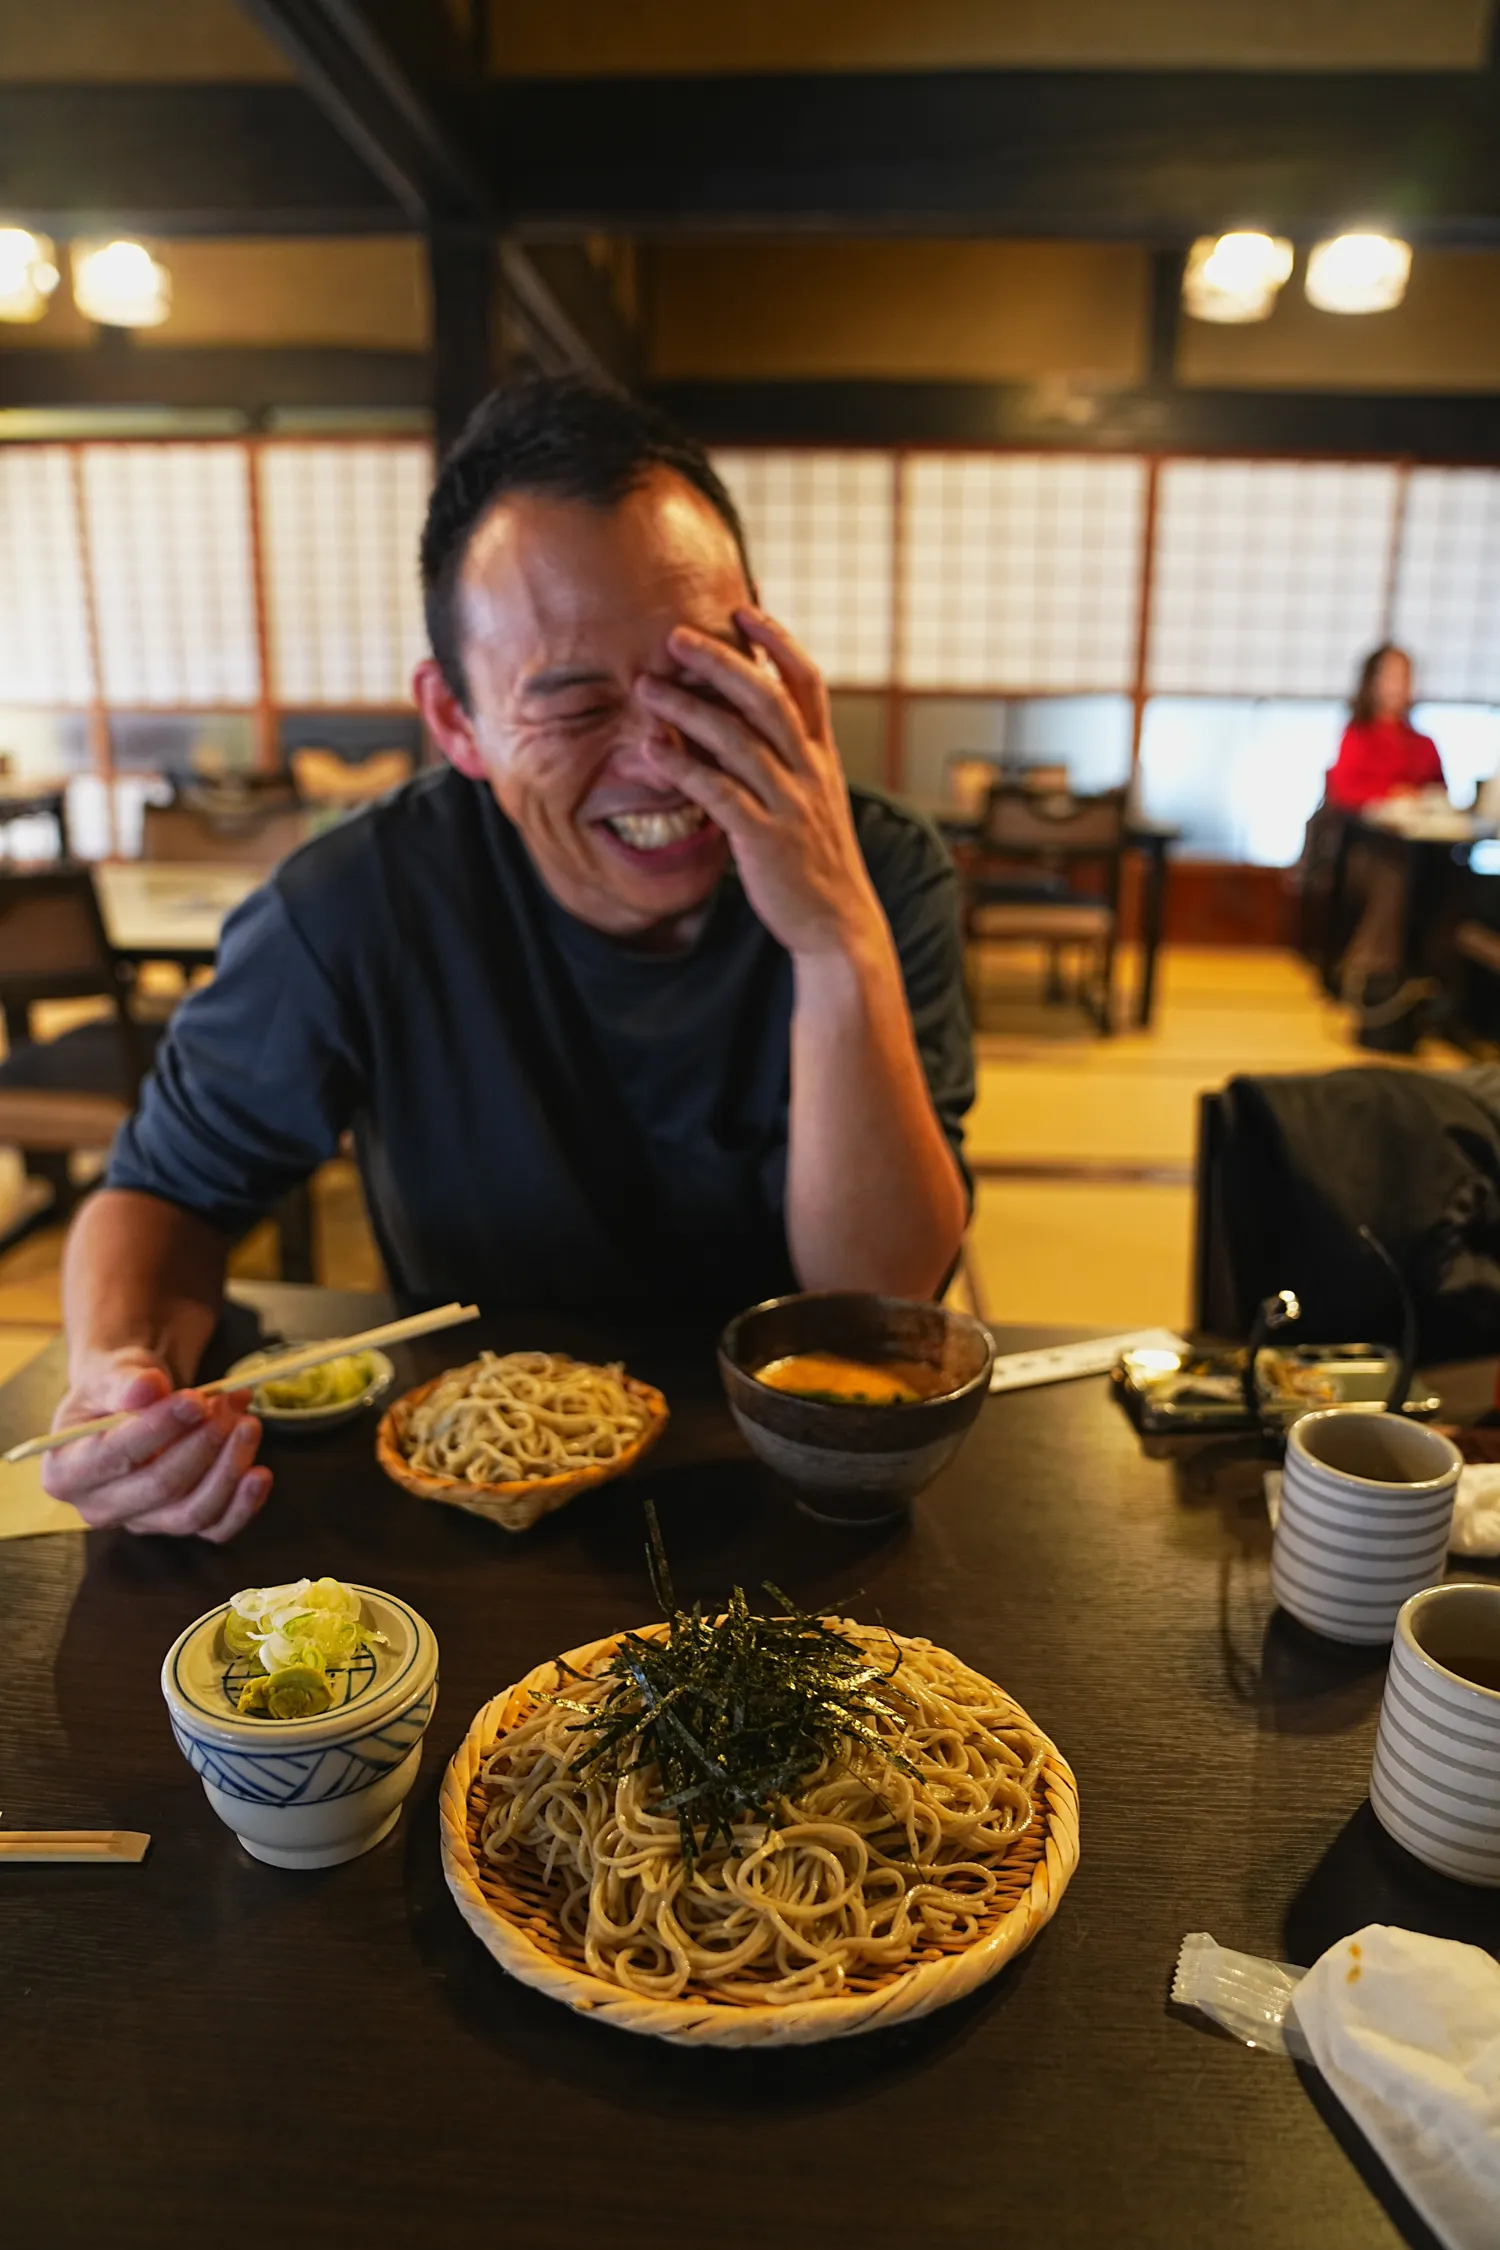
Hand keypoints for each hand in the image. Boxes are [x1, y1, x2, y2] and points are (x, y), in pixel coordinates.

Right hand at [40, 1348, 269, 1541]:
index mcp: (67, 1472)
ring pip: (192, 1513)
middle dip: (202, 1444)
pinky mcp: (179, 1525)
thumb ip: (123, 1382)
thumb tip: (147, 1388)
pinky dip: (243, 1505)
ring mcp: (143, 1522)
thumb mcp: (110, 1375)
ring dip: (228, 1469)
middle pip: (160, 1488)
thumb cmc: (116, 1391)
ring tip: (248, 1424)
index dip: (159, 1429)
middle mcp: (99, 1508)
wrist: (135, 1403)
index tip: (195, 1400)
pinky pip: (215, 1528)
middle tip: (227, 1406)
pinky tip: (259, 1474)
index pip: (114, 1457)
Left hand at [635, 608, 886, 958]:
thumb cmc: (813, 861)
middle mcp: (810, 773)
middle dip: (721, 662)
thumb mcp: (811, 800)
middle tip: (675, 636)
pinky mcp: (764, 840)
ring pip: (738, 741)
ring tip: (646, 688)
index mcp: (822, 758)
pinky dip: (683, 769)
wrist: (838, 925)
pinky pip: (719, 794)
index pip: (808, 683)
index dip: (778, 642)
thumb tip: (735, 722)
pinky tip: (650, 751)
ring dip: (688, 709)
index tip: (744, 609)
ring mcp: (789, 805)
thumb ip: (782, 760)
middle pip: (768, 699)